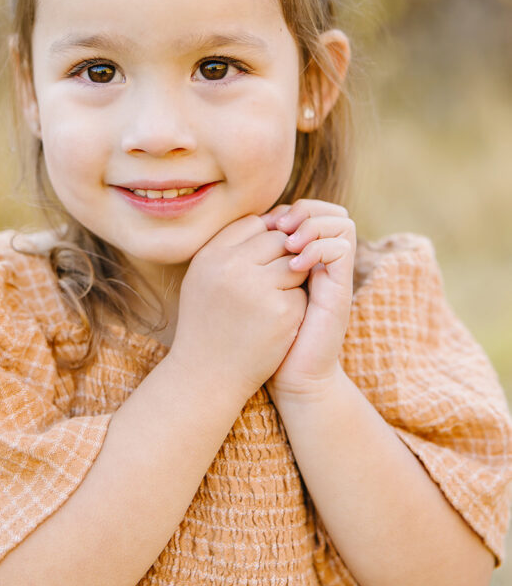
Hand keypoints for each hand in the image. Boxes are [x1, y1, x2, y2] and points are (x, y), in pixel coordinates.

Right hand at [169, 214, 307, 404]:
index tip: (261, 262)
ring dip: (292, 279)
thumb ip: (231, 247)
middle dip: (283, 256)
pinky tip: (279, 323)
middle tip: (274, 281)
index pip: (253, 223)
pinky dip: (297, 305)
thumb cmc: (207, 323)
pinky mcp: (281, 311)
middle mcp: (231, 267)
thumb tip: (271, 219)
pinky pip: (302, 292)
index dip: (264, 240)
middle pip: (278, 239)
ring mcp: (258, 288)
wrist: (206, 377)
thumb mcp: (205, 277)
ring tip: (275, 300)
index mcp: (210, 255)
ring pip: (295, 262)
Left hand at [260, 199, 355, 403]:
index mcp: (305, 259)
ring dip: (312, 225)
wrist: (292, 376)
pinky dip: (318, 248)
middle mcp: (325, 263)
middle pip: (327, 210)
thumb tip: (243, 227)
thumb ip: (255, 262)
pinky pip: (341, 248)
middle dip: (302, 210)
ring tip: (288, 242)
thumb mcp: (255, 292)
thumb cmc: (264, 337)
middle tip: (278, 226)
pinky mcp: (342, 290)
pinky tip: (295, 266)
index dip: (286, 209)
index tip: (264, 223)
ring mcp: (336, 275)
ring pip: (340, 223)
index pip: (307, 211)